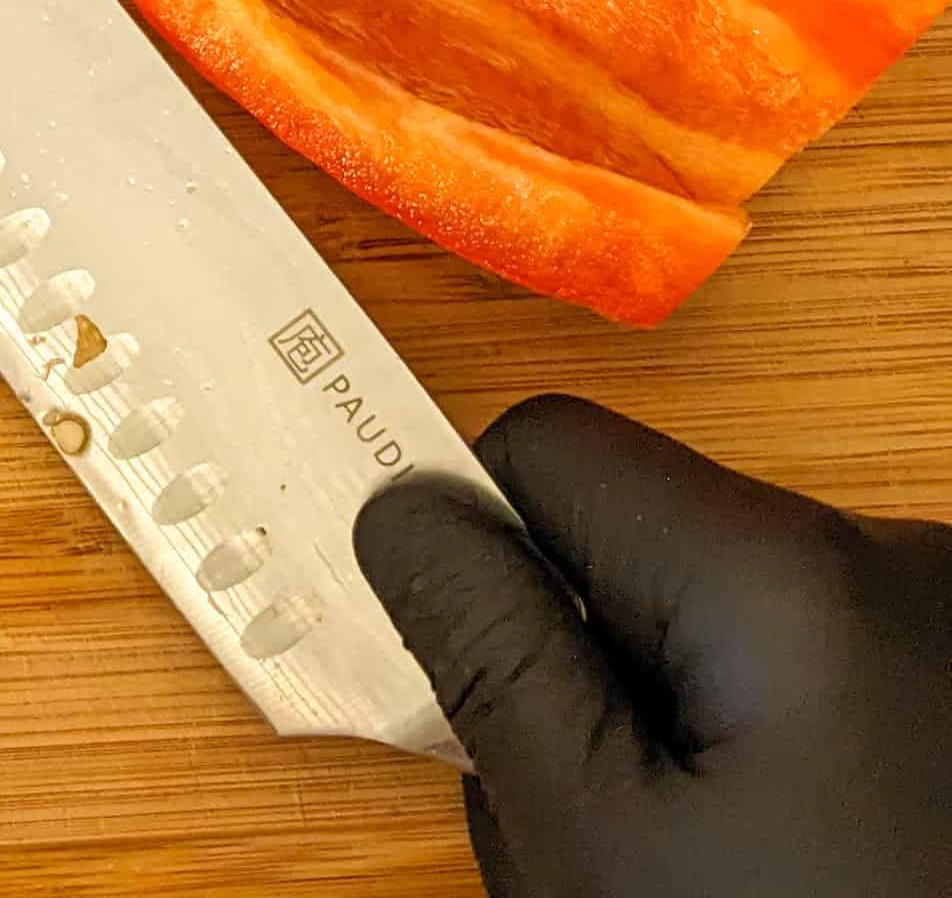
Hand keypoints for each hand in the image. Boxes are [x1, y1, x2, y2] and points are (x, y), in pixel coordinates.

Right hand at [355, 395, 951, 896]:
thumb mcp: (596, 846)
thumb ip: (484, 647)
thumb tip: (405, 505)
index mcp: (788, 569)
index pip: (547, 447)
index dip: (478, 553)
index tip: (478, 690)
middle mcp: (895, 563)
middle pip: (636, 539)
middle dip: (575, 665)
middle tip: (589, 833)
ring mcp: (946, 635)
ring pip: (713, 619)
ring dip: (662, 723)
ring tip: (693, 872)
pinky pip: (804, 674)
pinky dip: (756, 753)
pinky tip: (781, 864)